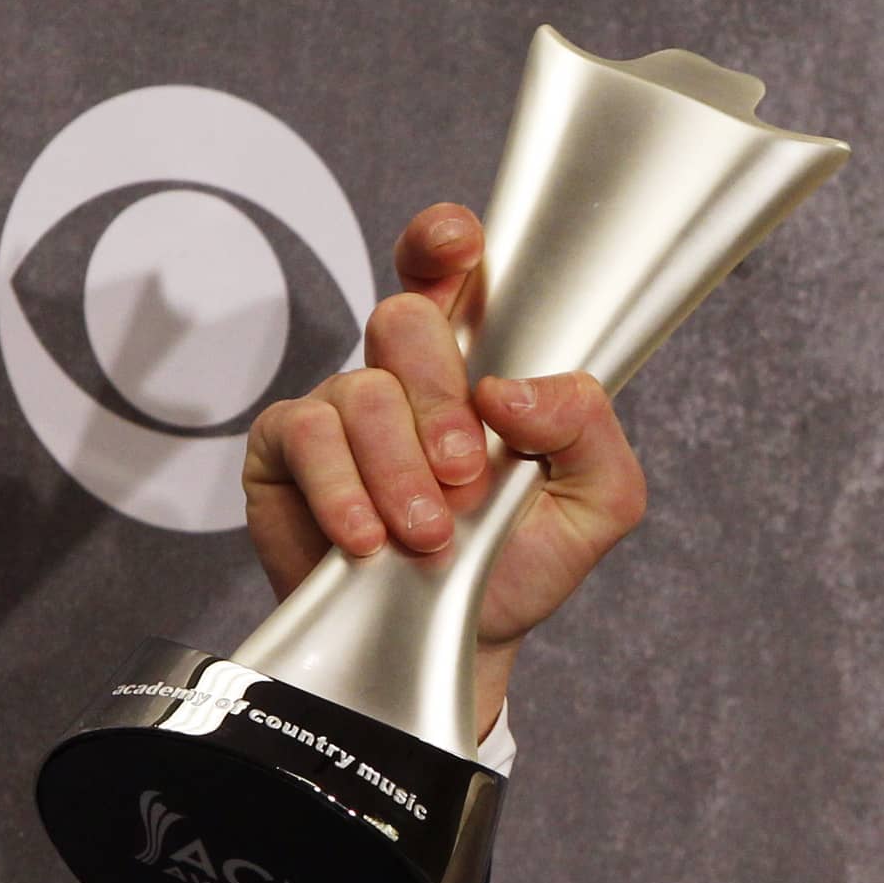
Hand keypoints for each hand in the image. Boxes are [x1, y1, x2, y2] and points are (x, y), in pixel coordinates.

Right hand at [241, 202, 649, 740]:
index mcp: (479, 364)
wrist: (462, 640)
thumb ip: (588, 430)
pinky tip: (369, 539)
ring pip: (361, 391)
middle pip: (404, 321)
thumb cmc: (522, 561)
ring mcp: (341, 407)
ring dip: (399, 470)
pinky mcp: (286, 452)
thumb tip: (515, 392)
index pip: (453, 274)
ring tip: (429, 536)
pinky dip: (343, 491)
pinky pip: (305, 437)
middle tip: (464, 477)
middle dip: (439, 401)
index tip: (460, 244)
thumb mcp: (597, 501)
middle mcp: (404, 374)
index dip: (445, 242)